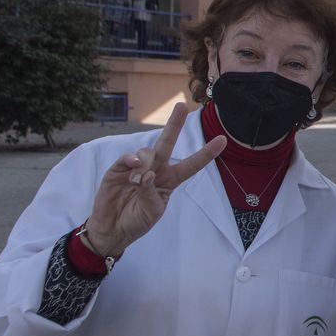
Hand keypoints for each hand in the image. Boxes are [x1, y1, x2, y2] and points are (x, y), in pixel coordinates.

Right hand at [84, 102, 225, 257]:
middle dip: (175, 124)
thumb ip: (151, 193)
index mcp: (170, 180)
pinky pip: (126, 157)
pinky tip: (133, 167)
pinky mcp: (118, 170)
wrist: (112, 229)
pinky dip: (131, 159)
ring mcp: (136, 168)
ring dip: (146, 164)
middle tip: (182, 105)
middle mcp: (155, 170)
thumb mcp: (151, 212)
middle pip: (168, 144)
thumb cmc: (137, 221)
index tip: (223, 140)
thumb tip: (147, 173)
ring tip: (138, 183)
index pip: (191, 165)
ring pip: (147, 152)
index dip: (206, 153)